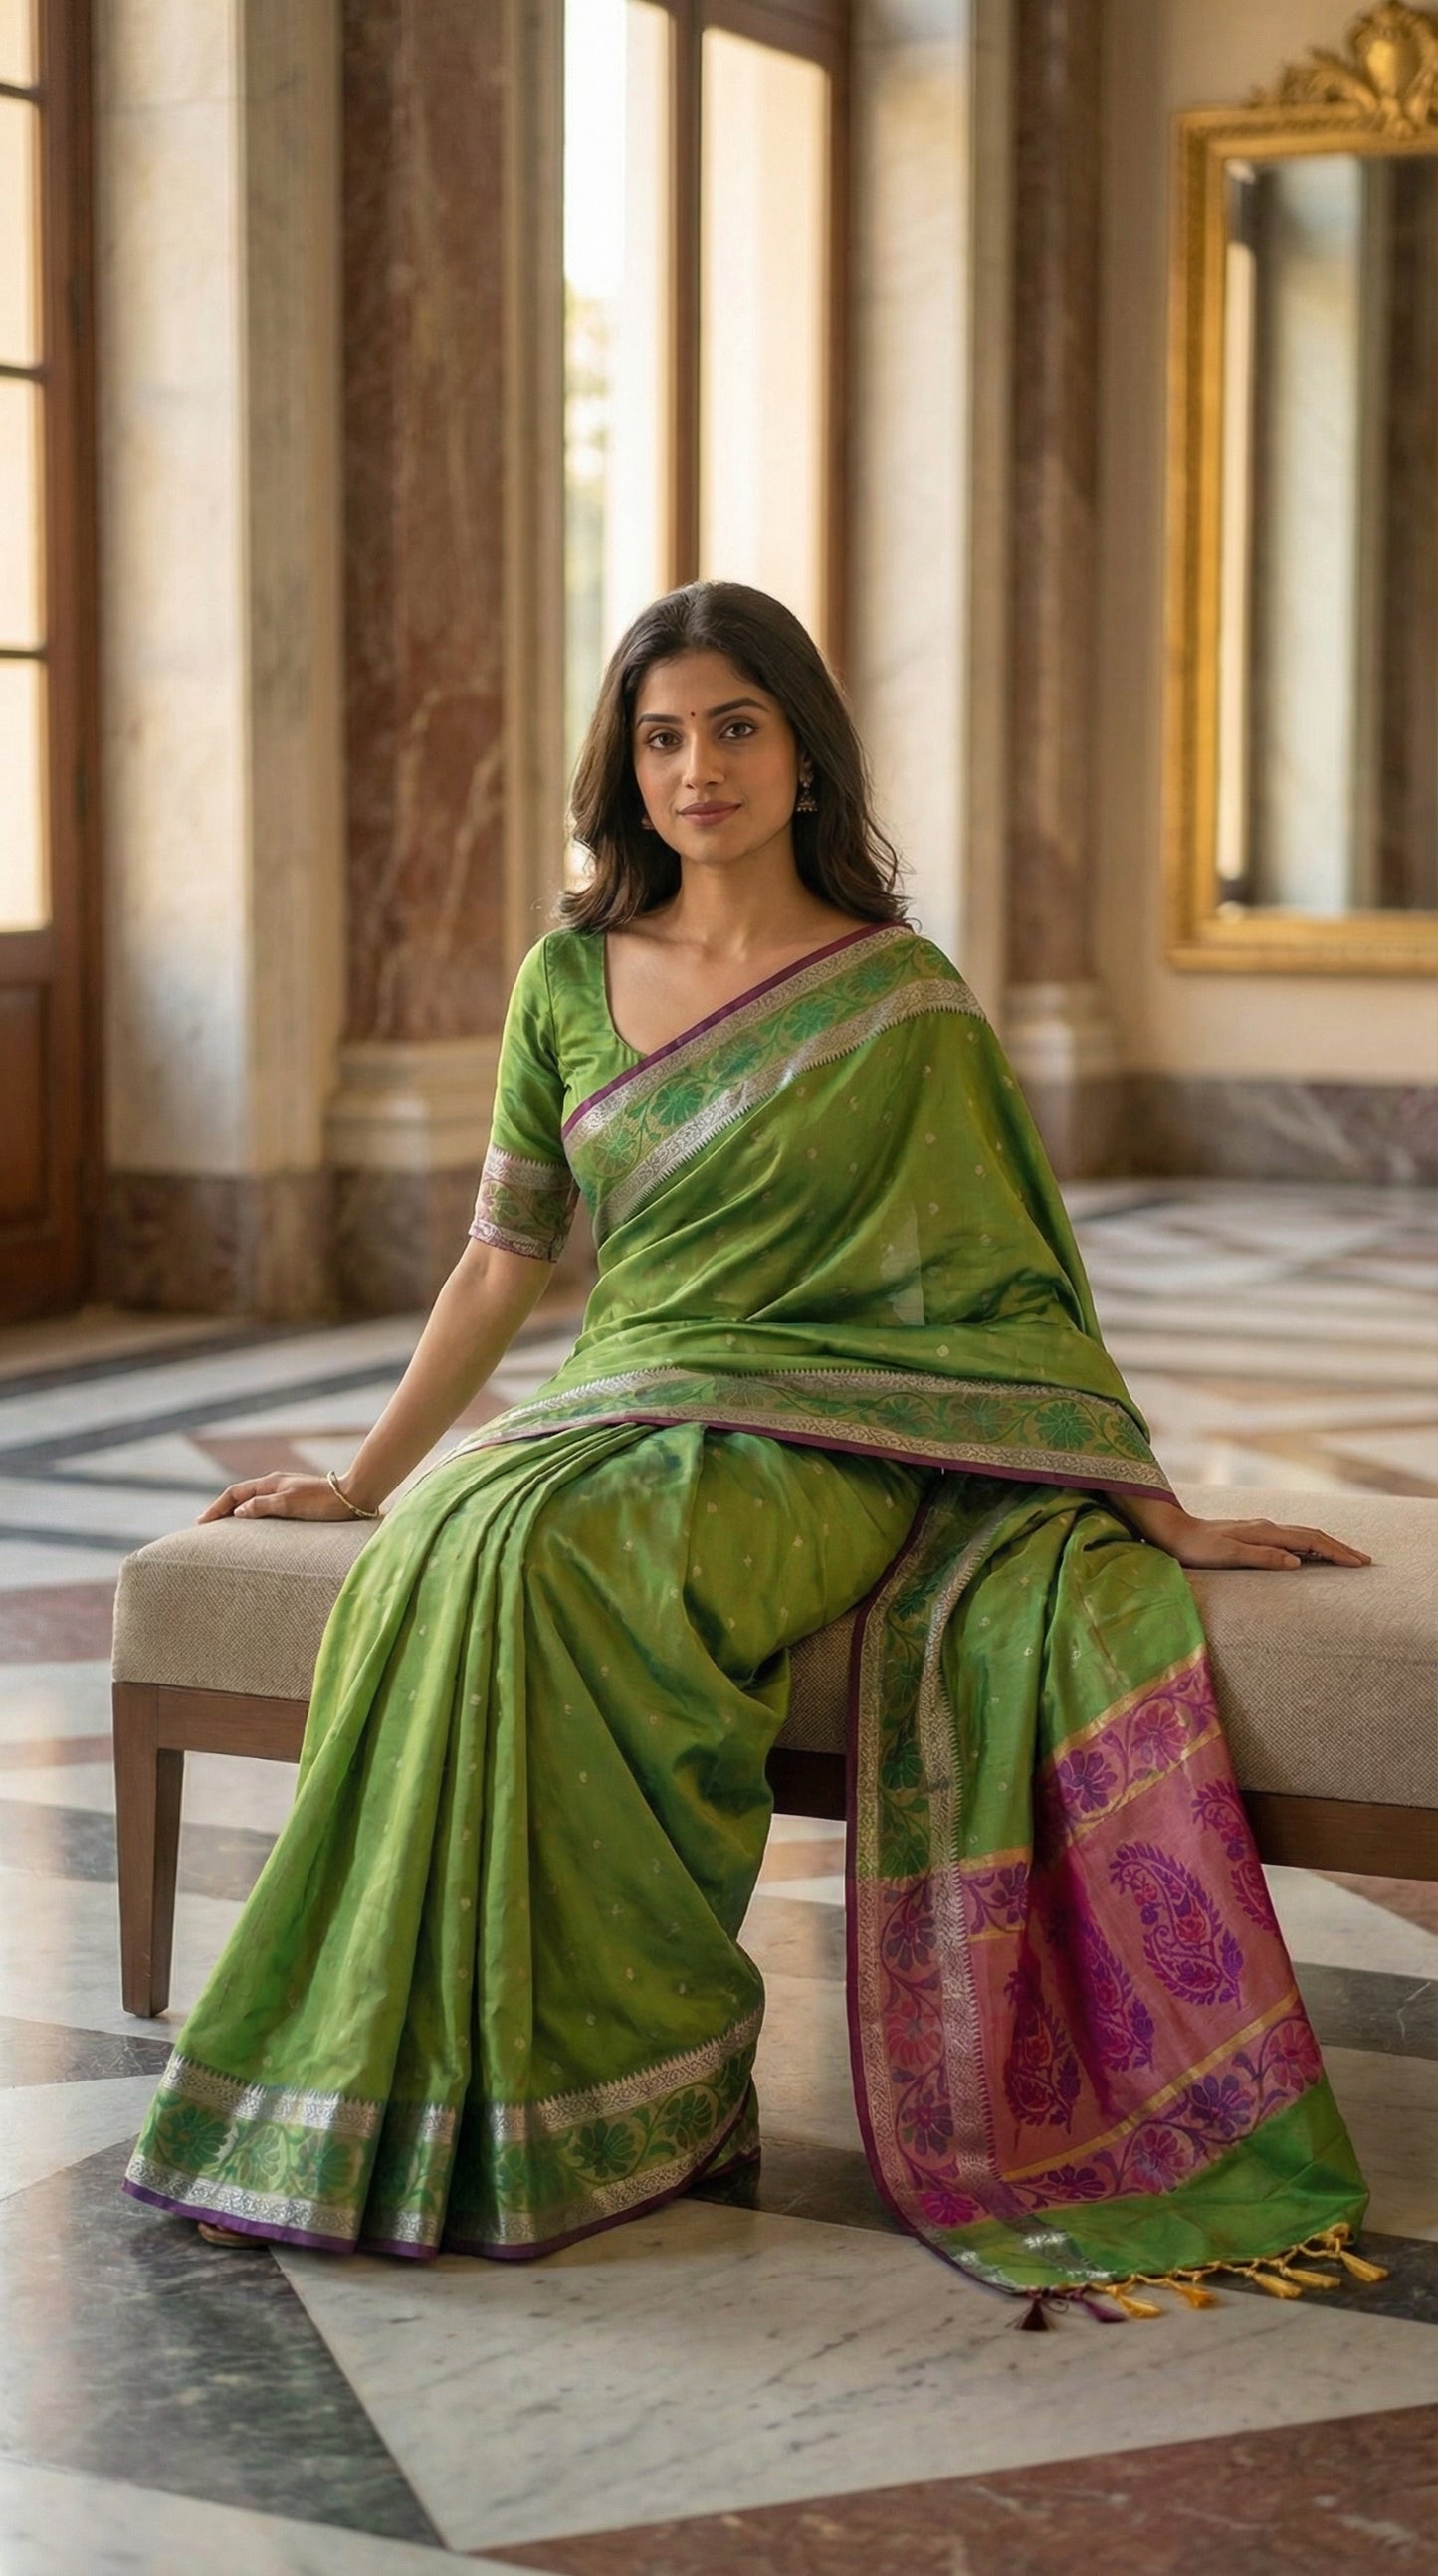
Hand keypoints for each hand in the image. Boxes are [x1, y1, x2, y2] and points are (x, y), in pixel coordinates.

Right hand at [198, 1473, 360, 1524]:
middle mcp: (275, 1485)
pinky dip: (252, 1516)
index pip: (234, 1493)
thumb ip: (263, 1506)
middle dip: (222, 1510)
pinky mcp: (295, 1502)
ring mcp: (285, 1492)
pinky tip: (253, 1529)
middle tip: (206, 1527)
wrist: (354, 1497)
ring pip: (252, 1502)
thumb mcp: (290, 1503)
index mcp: (270, 1482)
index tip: (201, 1523)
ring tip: (224, 1530)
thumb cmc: (323, 1502)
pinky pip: (265, 1508)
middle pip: (240, 1496)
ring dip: (236, 1513)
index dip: (217, 1507)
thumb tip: (238, 1512)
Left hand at [1142, 1505, 1370, 1572]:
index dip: (1336, 1552)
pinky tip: (1310, 1553)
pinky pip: (1290, 1538)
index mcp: (1265, 1532)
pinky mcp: (1253, 1534)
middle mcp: (1267, 1527)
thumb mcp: (1228, 1555)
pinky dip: (1309, 1545)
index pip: (1311, 1541)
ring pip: (1302, 1535)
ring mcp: (1260, 1529)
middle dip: (1339, 1547)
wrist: (1173, 1532)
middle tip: (1364, 1561)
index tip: (1359, 1564)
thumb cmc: (1197, 1549)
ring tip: (1346, 1556)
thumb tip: (1297, 1562)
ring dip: (1327, 1545)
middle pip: (1312, 1535)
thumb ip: (1262, 1557)